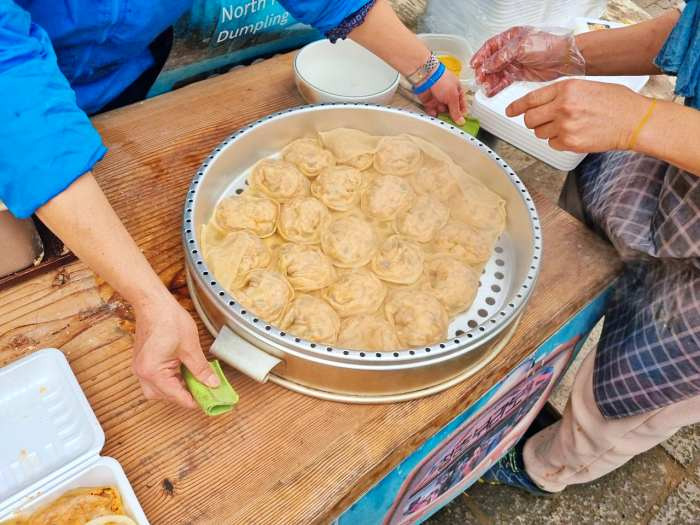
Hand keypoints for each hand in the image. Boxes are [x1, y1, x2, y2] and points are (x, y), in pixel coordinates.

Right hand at [131, 295, 218, 408]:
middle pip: (165, 396)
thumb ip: (201, 369)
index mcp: (153, 371)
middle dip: (184, 394)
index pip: (176, 396)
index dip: (194, 400)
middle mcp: (143, 373)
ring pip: (159, 389)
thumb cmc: (168, 320)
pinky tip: (183, 371)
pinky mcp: (143, 361)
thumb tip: (211, 383)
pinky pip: (155, 378)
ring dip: (176, 387)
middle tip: (202, 389)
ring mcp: (141, 367)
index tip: (208, 401)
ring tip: (193, 379)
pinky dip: (170, 378)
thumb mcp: (190, 347)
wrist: (153, 303)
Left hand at [418, 70, 466, 123]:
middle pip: (451, 110)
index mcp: (457, 91)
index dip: (461, 113)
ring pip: (441, 111)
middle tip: (451, 121)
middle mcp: (448, 95)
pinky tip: (434, 113)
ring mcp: (438, 98)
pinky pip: (431, 110)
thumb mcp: (453, 97)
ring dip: (441, 114)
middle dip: (450, 115)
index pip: (461, 105)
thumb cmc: (442, 80)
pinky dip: (432, 113)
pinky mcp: (429, 101)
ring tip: (441, 115)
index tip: (460, 122)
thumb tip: (461, 121)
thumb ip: (456, 111)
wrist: (426, 76)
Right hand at [471, 26, 585, 95]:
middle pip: (491, 62)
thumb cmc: (547, 46)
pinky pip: (504, 81)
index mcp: (510, 38)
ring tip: (485, 87)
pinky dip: (497, 86)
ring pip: (496, 73)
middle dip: (484, 71)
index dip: (480, 56)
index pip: (490, 47)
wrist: (563, 59)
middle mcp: (510, 50)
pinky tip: (491, 91)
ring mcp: (514, 63)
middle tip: (480, 79)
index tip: (473, 65)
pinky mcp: (519, 74)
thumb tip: (487, 65)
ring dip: (489, 80)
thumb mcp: (521, 47)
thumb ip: (502, 57)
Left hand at [507, 79, 646, 152]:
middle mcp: (562, 106)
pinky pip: (552, 144)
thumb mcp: (586, 87)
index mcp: (566, 88)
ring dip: (548, 131)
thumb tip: (542, 102)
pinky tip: (575, 134)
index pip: (531, 99)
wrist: (635, 120)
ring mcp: (565, 126)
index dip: (517, 107)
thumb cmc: (616, 102)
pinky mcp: (570, 142)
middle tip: (544, 121)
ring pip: (539, 133)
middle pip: (530, 119)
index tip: (511, 111)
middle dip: (534, 121)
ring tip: (568, 125)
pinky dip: (559, 142)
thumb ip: (562, 93)